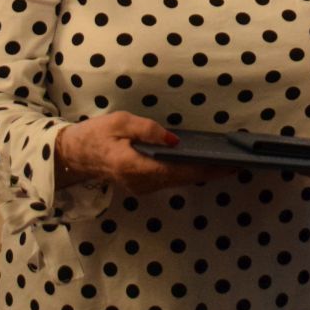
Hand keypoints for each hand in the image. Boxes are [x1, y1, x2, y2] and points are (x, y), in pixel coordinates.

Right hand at [54, 112, 233, 195]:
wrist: (73, 155)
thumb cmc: (95, 135)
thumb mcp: (119, 122)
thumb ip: (147, 130)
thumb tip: (174, 140)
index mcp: (135, 167)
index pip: (178, 170)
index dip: (205, 168)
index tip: (228, 164)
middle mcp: (141, 183)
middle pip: (183, 179)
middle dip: (210, 171)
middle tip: (236, 161)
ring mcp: (141, 187)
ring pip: (178, 181)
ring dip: (201, 173)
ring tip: (225, 161)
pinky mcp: (142, 185)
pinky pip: (170, 180)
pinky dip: (188, 172)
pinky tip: (201, 162)